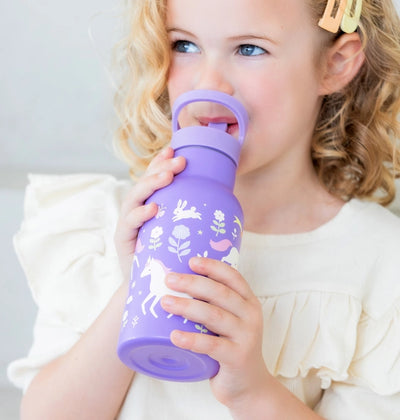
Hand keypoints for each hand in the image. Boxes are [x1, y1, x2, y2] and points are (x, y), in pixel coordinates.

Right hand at [114, 147, 185, 280]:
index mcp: (148, 206)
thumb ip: (187, 218)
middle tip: (179, 160)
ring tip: (167, 176)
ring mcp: (128, 225)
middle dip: (160, 169)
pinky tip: (153, 208)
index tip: (174, 149)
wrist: (153, 290)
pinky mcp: (123, 241)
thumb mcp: (179, 234)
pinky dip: (140, 214)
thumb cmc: (170, 259)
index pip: (152, 179)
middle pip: (144, 184)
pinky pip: (129, 224)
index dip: (160, 163)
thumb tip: (220, 202)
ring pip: (134, 198)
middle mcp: (136, 212)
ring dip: (151, 184)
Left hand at [160, 257, 269, 407]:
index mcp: (248, 302)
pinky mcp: (237, 357)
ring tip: (165, 302)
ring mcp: (246, 336)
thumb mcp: (230, 322)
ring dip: (187, 307)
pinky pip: (211, 346)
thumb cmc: (231, 347)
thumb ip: (214, 305)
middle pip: (220, 293)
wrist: (250, 386)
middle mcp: (250, 316)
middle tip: (169, 279)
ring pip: (214, 315)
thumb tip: (177, 285)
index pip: (233, 277)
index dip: (212, 267)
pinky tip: (173, 336)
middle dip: (193, 283)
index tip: (191, 260)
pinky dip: (191, 340)